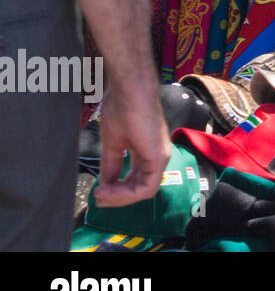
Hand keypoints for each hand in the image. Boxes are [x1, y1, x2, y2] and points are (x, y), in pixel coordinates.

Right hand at [93, 84, 169, 207]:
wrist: (128, 93)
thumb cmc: (122, 110)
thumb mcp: (113, 143)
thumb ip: (111, 164)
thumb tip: (105, 183)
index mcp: (147, 152)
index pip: (136, 180)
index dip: (118, 190)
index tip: (98, 192)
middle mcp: (157, 156)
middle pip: (140, 188)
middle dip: (117, 197)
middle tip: (98, 198)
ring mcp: (160, 157)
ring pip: (144, 190)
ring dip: (120, 197)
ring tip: (100, 194)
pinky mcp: (159, 157)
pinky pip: (146, 187)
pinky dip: (127, 194)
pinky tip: (109, 190)